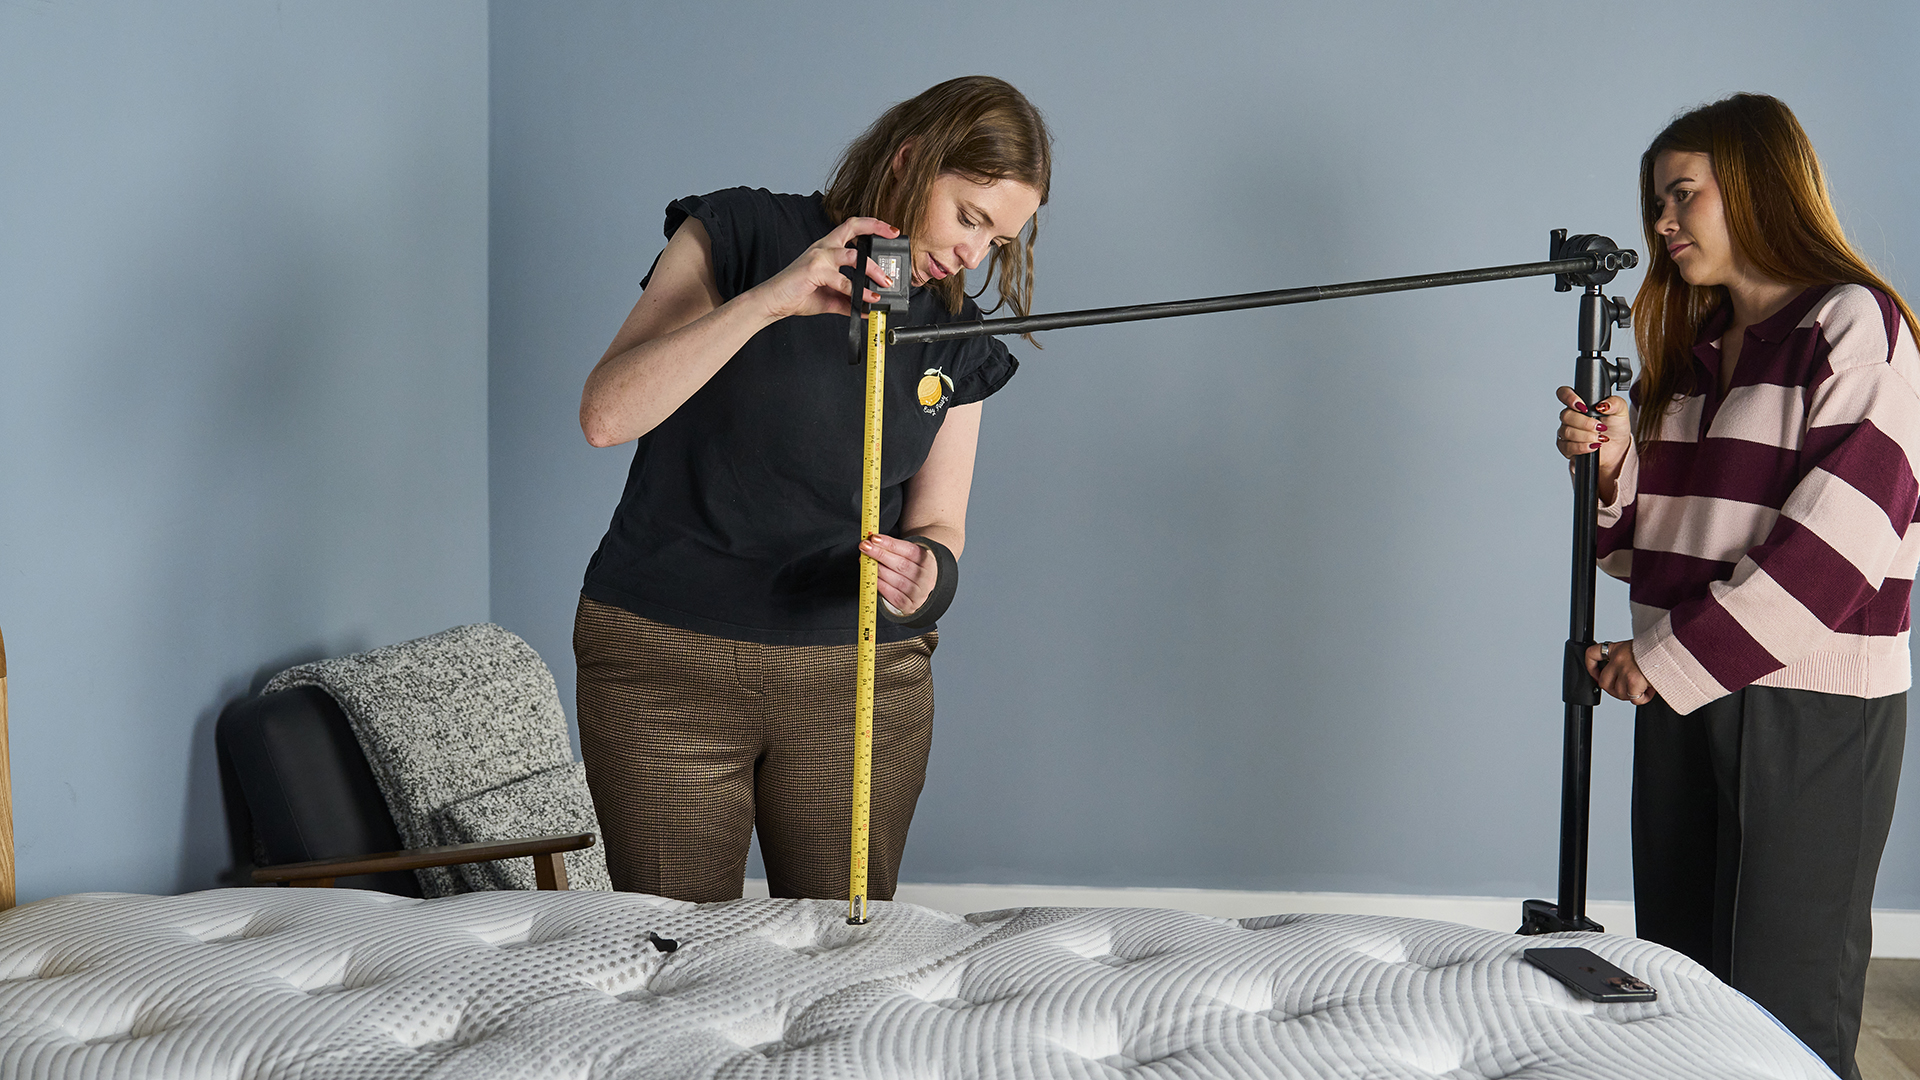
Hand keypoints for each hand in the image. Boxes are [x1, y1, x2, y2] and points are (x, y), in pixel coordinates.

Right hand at [751, 217, 900, 320]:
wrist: (773, 302)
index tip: (891, 231)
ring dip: (872, 269)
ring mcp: (819, 257)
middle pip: (853, 226)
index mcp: (827, 249)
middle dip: (877, 228)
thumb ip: (849, 300)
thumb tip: (868, 308)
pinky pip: (842, 280)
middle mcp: (823, 247)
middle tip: (894, 238)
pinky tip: (866, 300)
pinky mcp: (814, 270)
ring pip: (853, 256)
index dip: (873, 225)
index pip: (851, 227)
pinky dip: (858, 291)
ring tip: (884, 283)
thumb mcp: (830, 297)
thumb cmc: (797, 294)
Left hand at [859, 534, 935, 616]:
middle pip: (901, 565)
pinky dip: (880, 585)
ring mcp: (918, 593)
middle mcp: (926, 577)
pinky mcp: (909, 605)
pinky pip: (892, 595)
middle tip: (865, 546)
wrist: (921, 587)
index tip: (874, 538)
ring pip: (896, 580)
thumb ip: (893, 548)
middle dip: (880, 554)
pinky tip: (872, 577)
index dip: (891, 544)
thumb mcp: (909, 555)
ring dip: (878, 569)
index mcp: (927, 561)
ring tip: (865, 561)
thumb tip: (872, 541)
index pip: (909, 550)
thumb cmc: (911, 567)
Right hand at [1555, 386, 1628, 464]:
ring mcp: (1567, 432)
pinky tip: (1593, 446)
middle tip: (1599, 427)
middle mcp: (1571, 417)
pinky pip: (1567, 447)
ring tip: (1599, 438)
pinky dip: (1582, 447)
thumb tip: (1603, 405)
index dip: (1568, 397)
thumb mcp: (1621, 411)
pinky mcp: (1566, 447)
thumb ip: (1615, 403)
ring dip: (1585, 436)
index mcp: (1580, 404)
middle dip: (1584, 423)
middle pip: (1566, 415)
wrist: (1618, 447)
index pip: (1564, 394)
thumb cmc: (1616, 427)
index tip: (1582, 406)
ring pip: (1566, 432)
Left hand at [1584, 640, 1658, 704]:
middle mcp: (1618, 659)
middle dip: (1614, 690)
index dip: (1591, 667)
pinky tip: (1650, 691)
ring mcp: (1624, 670)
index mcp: (1618, 648)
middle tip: (1627, 690)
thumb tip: (1624, 676)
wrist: (1674, 648)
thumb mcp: (1639, 649)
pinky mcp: (1633, 681)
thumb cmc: (1660, 650)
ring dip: (1631, 695)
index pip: (1592, 654)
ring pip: (1619, 693)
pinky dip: (1642, 699)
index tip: (1596, 674)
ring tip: (1645, 688)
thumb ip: (1628, 660)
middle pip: (1603, 682)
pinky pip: (1633, 699)